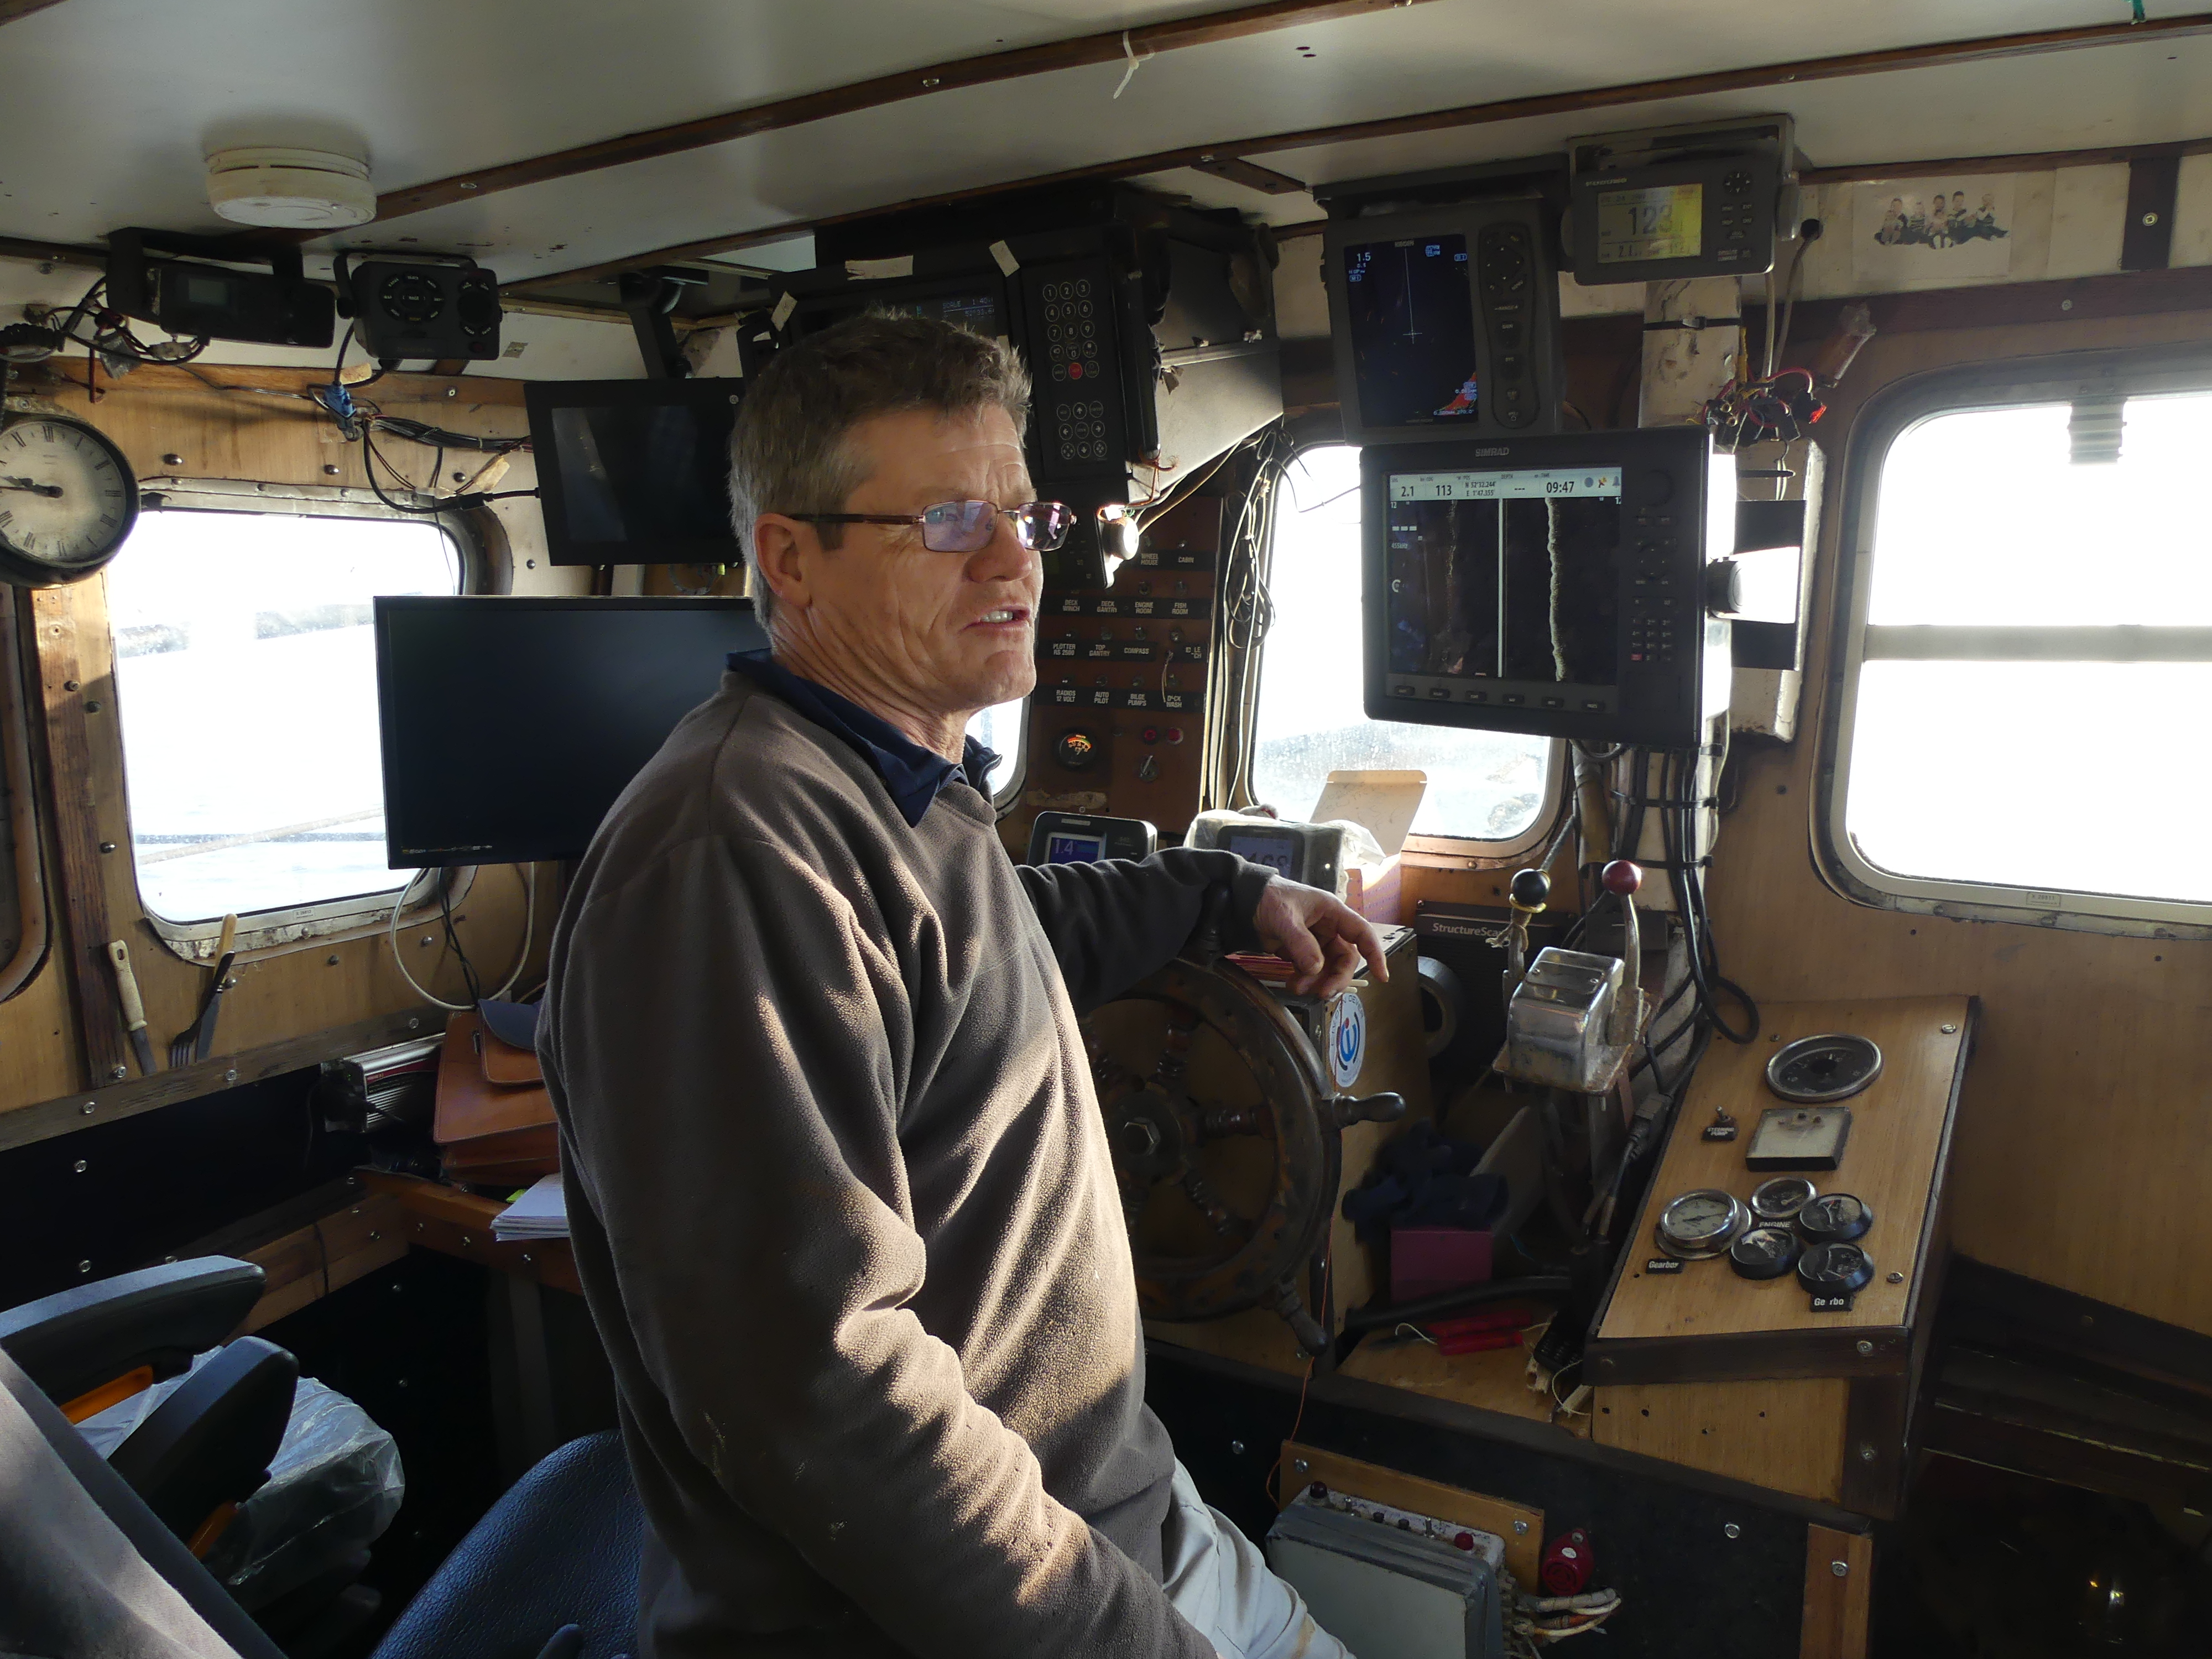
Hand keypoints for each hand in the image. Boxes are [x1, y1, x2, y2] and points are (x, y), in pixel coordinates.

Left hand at [1249, 878, 1387, 999]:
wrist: (1242, 900)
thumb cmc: (1268, 898)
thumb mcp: (1284, 917)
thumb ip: (1300, 943)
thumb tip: (1315, 969)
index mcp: (1332, 911)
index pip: (1362, 933)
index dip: (1375, 954)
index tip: (1382, 977)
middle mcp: (1328, 927)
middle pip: (1345, 958)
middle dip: (1336, 977)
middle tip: (1323, 993)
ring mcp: (1315, 940)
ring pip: (1328, 967)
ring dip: (1319, 982)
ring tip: (1299, 989)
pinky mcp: (1301, 951)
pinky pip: (1312, 970)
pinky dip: (1306, 980)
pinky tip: (1294, 985)